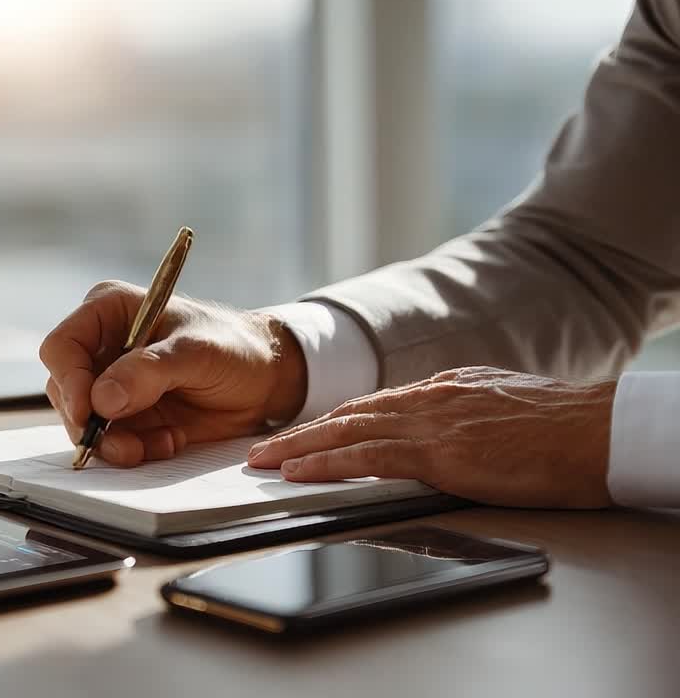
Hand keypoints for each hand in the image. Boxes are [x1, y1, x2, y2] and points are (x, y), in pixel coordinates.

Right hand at [39, 280, 307, 466]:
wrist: (263, 381)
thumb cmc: (232, 348)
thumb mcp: (197, 352)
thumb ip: (149, 371)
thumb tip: (101, 399)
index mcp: (108, 311)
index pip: (62, 346)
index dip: (68, 380)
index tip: (89, 413)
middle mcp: (100, 346)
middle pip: (65, 390)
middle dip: (92, 424)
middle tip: (127, 446)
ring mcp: (108, 384)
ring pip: (82, 422)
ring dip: (115, 443)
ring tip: (162, 442)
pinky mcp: (123, 416)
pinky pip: (108, 442)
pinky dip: (134, 451)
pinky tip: (169, 441)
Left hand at [247, 366, 614, 507]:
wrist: (598, 431)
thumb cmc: (563, 429)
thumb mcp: (501, 409)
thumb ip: (465, 415)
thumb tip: (447, 432)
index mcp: (444, 389)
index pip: (373, 404)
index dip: (333, 421)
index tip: (304, 431)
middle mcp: (429, 398)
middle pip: (348, 414)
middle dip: (300, 432)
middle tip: (263, 448)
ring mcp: (430, 422)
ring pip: (345, 431)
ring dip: (297, 447)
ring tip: (263, 462)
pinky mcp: (438, 452)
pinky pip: (366, 456)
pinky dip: (326, 463)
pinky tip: (298, 472)